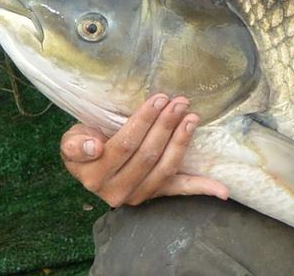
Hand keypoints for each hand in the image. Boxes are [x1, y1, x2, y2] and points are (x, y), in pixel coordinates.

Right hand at [60, 94, 229, 206]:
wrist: (91, 165)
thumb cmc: (84, 144)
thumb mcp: (71, 140)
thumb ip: (76, 143)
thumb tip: (93, 147)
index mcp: (94, 175)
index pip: (125, 145)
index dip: (144, 121)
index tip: (159, 99)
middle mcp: (117, 191)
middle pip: (148, 155)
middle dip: (166, 125)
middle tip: (180, 101)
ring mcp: (140, 195)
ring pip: (166, 167)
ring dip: (182, 141)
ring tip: (192, 116)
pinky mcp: (158, 194)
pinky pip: (181, 190)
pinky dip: (203, 189)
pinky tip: (223, 191)